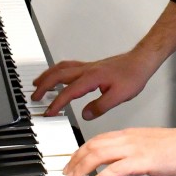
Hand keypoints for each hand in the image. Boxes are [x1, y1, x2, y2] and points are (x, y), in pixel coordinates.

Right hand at [31, 51, 153, 119]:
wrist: (141, 61)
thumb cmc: (133, 75)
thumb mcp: (119, 96)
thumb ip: (101, 106)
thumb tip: (85, 114)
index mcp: (91, 78)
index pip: (68, 92)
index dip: (56, 103)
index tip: (48, 112)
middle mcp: (87, 70)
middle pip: (58, 75)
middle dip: (43, 86)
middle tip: (34, 96)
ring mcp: (88, 66)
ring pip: (61, 68)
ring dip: (47, 75)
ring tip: (38, 83)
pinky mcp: (91, 66)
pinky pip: (68, 66)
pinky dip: (57, 70)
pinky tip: (57, 75)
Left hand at [63, 113, 175, 175]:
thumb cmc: (175, 146)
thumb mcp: (147, 144)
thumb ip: (132, 151)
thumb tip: (121, 162)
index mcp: (128, 135)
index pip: (97, 139)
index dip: (81, 150)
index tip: (73, 161)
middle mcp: (127, 139)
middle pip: (92, 146)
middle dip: (76, 159)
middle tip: (66, 172)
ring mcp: (132, 149)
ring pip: (98, 155)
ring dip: (81, 168)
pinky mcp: (140, 161)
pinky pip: (113, 170)